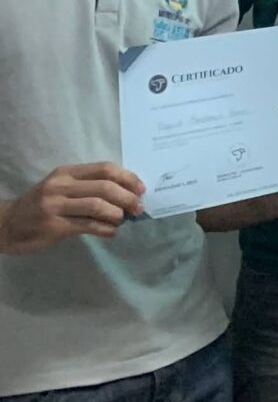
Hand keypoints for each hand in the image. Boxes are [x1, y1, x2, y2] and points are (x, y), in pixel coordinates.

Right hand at [1, 163, 145, 252]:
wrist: (7, 224)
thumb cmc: (41, 205)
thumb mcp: (61, 188)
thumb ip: (88, 187)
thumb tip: (127, 193)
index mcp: (66, 173)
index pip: (104, 169)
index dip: (128, 178)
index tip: (141, 188)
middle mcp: (60, 186)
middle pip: (105, 187)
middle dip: (128, 197)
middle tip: (139, 208)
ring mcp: (55, 206)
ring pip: (98, 206)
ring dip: (117, 215)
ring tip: (122, 221)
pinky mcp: (53, 226)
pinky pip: (88, 226)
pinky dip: (105, 229)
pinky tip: (111, 232)